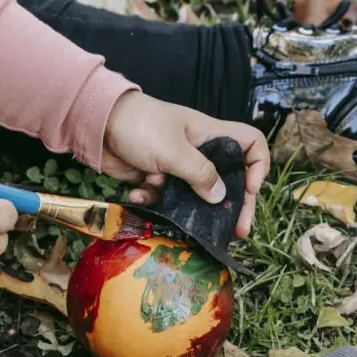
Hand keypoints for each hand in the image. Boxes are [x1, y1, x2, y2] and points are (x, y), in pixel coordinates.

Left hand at [102, 92, 269, 238]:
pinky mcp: (157, 179)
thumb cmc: (141, 126)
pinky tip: (139, 194)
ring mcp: (178, 167)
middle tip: (237, 231)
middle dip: (231, 206)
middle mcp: (199, 152)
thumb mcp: (174, 150)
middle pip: (227, 180)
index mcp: (211, 136)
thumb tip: (220, 197)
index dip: (257, 166)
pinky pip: (164, 198)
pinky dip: (152, 199)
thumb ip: (199, 174)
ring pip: (194, 196)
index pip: (250, 144)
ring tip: (181, 221)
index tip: (250, 190)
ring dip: (184, 208)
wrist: (98, 124)